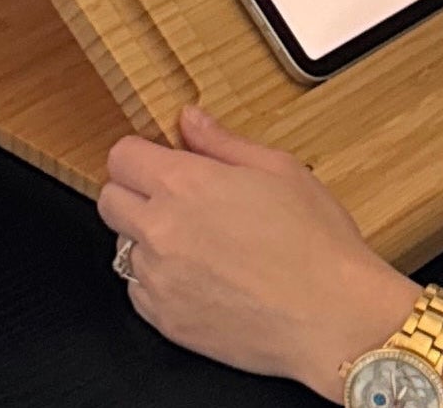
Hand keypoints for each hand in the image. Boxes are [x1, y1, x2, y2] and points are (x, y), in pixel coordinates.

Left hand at [101, 108, 420, 397]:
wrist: (333, 317)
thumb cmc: (317, 245)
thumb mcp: (279, 170)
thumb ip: (222, 142)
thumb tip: (190, 121)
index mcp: (184, 185)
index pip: (121, 157)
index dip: (141, 155)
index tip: (159, 161)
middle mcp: (160, 231)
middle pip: (109, 200)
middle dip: (134, 193)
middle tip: (175, 200)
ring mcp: (158, 280)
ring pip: (123, 248)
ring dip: (148, 240)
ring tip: (199, 244)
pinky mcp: (165, 321)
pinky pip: (139, 292)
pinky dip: (160, 283)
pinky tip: (202, 278)